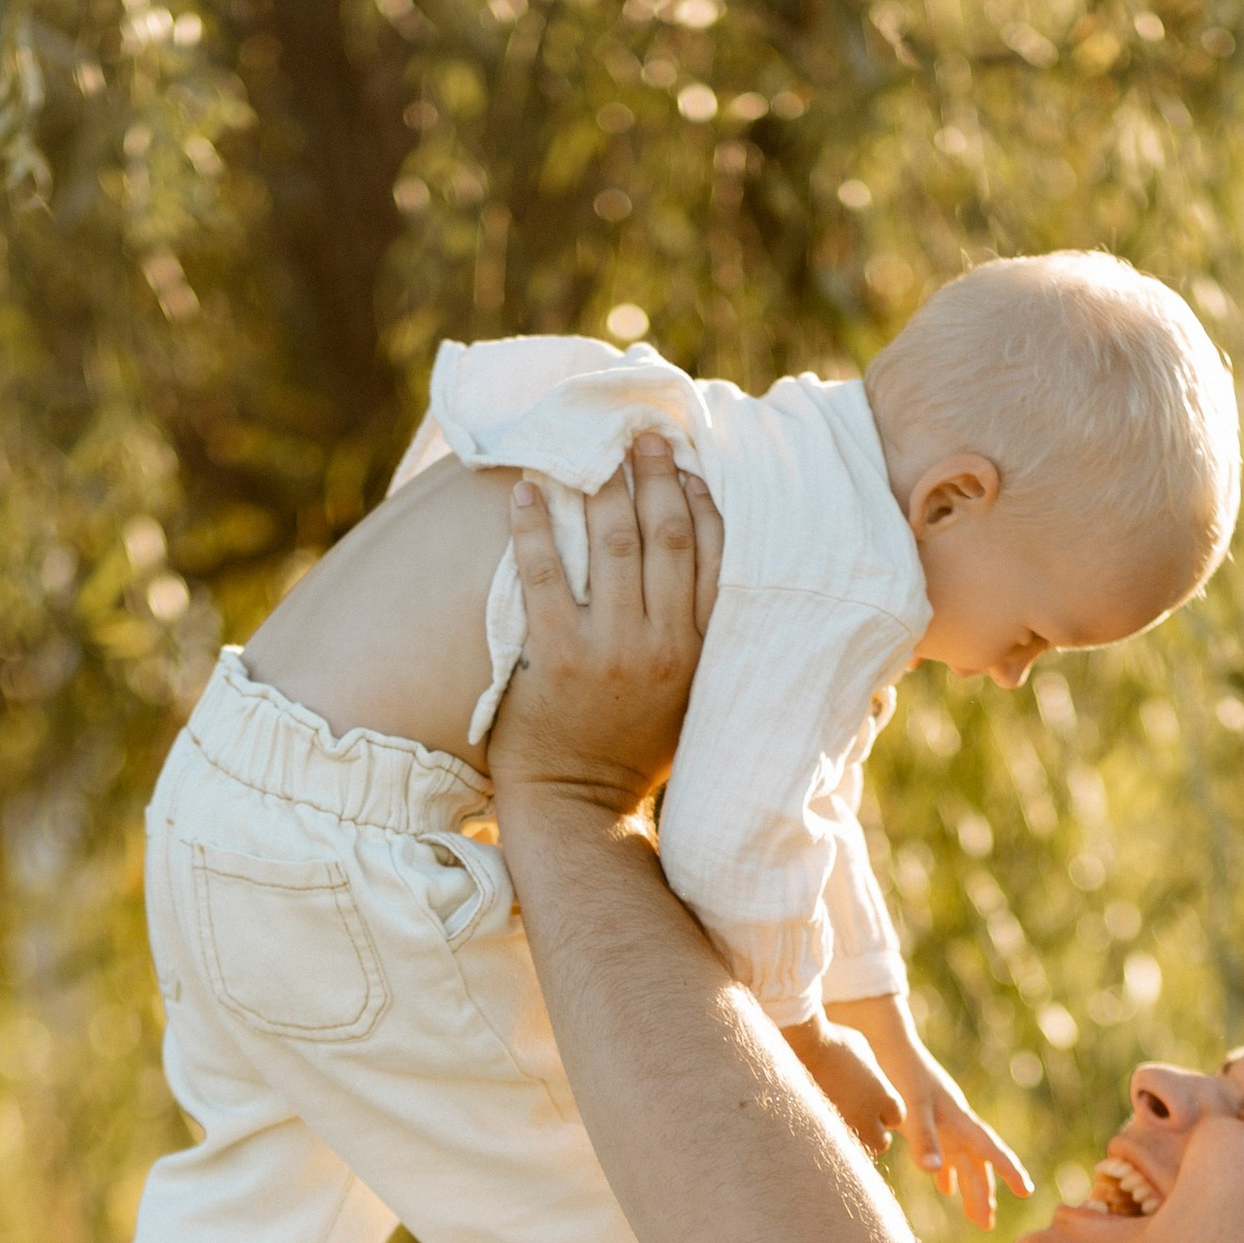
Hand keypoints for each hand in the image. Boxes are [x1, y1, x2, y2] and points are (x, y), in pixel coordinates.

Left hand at [487, 434, 724, 824]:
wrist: (578, 806)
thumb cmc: (635, 748)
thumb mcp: (692, 700)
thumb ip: (703, 641)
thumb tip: (710, 567)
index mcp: (702, 653)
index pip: (715, 558)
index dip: (701, 503)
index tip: (688, 467)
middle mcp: (664, 647)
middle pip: (667, 536)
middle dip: (656, 477)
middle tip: (643, 436)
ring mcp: (610, 650)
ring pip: (613, 543)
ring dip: (602, 486)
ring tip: (592, 450)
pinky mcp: (557, 657)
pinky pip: (544, 573)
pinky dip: (535, 525)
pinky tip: (528, 489)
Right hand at [777, 1013, 906, 1158]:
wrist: (803, 1045)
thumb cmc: (834, 1042)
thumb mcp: (863, 1052)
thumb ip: (873, 1075)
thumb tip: (871, 1084)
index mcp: (884, 1097)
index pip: (896, 1118)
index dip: (886, 1112)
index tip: (873, 1101)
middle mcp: (867, 1117)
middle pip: (881, 1143)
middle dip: (873, 1134)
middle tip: (859, 1118)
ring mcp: (843, 1126)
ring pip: (856, 1149)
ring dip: (851, 1138)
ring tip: (839, 1119)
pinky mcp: (821, 1130)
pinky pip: (832, 1143)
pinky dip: (831, 1136)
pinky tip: (822, 1119)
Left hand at [828, 996, 1033, 1233]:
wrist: (885, 1042)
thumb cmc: (900, 1072)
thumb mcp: (911, 1108)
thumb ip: (922, 1139)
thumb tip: (935, 1174)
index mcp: (958, 1119)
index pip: (990, 1150)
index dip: (1009, 1171)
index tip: (1027, 1192)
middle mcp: (956, 1122)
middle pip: (976, 1164)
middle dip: (983, 1194)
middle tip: (986, 1225)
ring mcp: (944, 1121)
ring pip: (963, 1161)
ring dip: (968, 1188)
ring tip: (975, 1216)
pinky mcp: (928, 1120)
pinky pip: (945, 1152)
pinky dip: (947, 1172)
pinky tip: (945, 1188)